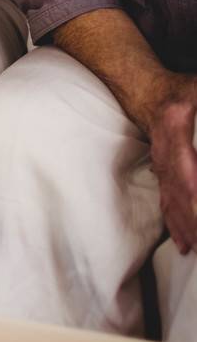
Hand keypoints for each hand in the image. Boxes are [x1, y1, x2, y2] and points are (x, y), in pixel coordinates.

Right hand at [147, 79, 196, 254]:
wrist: (148, 91)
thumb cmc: (183, 90)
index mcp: (175, 131)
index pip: (187, 174)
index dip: (195, 199)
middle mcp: (165, 154)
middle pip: (181, 196)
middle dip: (194, 225)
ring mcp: (161, 165)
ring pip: (173, 203)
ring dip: (187, 230)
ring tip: (196, 251)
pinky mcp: (162, 172)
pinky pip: (168, 203)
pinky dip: (177, 225)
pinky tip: (185, 243)